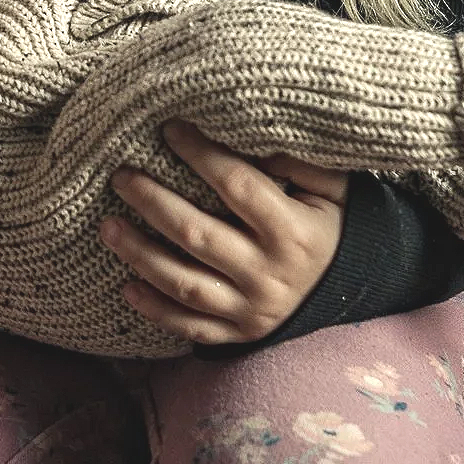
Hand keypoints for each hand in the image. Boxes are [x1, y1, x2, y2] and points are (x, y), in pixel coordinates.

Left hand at [100, 123, 348, 344]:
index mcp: (293, 232)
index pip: (237, 186)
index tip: (169, 129)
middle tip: (120, 176)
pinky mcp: (240, 334)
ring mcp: (252, 309)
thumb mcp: (335, 191)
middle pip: (198, 235)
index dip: (200, 155)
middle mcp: (269, 274)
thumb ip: (300, 162)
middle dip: (152, 202)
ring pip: (185, 284)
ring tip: (107, 225)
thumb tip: (253, 137)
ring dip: (140, 255)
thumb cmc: (335, 228)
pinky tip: (126, 287)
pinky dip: (155, 311)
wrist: (356, 293)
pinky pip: (191, 327)